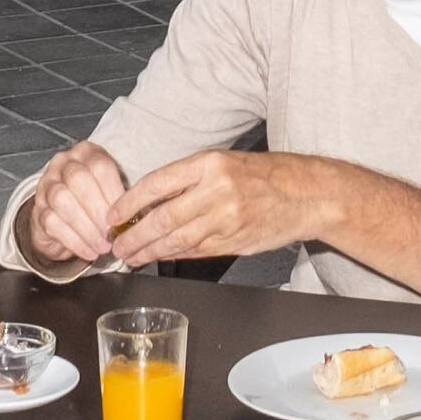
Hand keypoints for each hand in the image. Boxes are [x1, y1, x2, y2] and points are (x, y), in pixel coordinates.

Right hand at [26, 141, 134, 268]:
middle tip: (111, 233)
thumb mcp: (110, 191)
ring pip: (62, 200)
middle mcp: (63, 164)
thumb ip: (120, 199)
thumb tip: (132, 219)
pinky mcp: (37, 210)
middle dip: (98, 210)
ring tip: (102, 246)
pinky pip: (53, 223)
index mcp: (86, 153)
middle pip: (78, 180)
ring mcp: (46, 185)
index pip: (99, 166)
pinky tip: (89, 251)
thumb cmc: (94, 201)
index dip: (112, 192)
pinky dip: (74, 241)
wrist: (63, 218)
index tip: (123, 216)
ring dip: (86, 228)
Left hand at [99, 147, 329, 268]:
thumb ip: (189, 179)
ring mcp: (227, 219)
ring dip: (149, 251)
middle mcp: (217, 190)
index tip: (113, 215)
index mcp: (210, 163)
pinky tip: (160, 257)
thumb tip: (149, 202)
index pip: (157, 184)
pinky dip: (174, 256)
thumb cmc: (265, 175)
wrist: (307, 194)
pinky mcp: (234, 242)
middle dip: (134, 235)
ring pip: (176, 240)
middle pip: (162, 218)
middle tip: (117, 244)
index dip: (129, 203)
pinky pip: (195, 252)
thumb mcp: (224, 162)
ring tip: (132, 255)